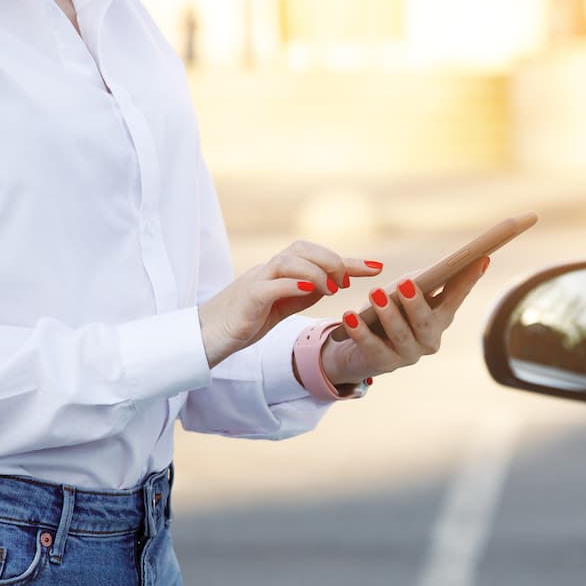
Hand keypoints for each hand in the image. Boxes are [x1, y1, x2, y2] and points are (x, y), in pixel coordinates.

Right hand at [198, 241, 381, 367]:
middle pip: (302, 249)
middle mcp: (268, 270)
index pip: (316, 256)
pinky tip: (312, 290)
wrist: (207, 336)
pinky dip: (294, 284)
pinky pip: (272, 285)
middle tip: (349, 279)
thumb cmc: (244, 321)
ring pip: (289, 261)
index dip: (347, 260)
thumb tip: (333, 282)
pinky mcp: (248, 299)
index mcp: (280, 273)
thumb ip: (304, 292)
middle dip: (332, 260)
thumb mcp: (281, 306)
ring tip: (332, 288)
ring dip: (316, 271)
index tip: (377, 267)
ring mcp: (257, 282)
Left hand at [321, 257, 490, 385]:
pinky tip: (350, 317)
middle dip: (416, 303)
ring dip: (388, 314)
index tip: (480, 258)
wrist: (360, 348)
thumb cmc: (390, 311)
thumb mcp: (405, 292)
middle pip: (426, 322)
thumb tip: (445, 262)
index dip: (468, 279)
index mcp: (441, 319)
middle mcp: (429, 340)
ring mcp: (407, 355)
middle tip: (406, 283)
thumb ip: (422, 280)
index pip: (457, 297)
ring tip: (375, 294)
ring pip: (400, 335)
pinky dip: (360, 331)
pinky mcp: (382, 364)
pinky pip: (371, 346)